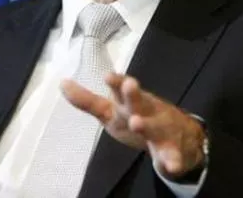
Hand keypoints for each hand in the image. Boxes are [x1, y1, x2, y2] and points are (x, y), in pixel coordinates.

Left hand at [62, 73, 205, 179]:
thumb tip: (62, 83)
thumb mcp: (111, 110)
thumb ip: (87, 100)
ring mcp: (161, 130)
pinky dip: (173, 160)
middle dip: (134, 94)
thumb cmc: (137, 116)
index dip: (116, 82)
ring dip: (147, 125)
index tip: (107, 76)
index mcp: (131, 101)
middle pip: (140, 101)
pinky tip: (171, 165)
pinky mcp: (172, 150)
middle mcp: (147, 111)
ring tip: (137, 123)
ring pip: (155, 127)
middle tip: (129, 85)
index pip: (122, 89)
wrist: (181, 136)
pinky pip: (173, 156)